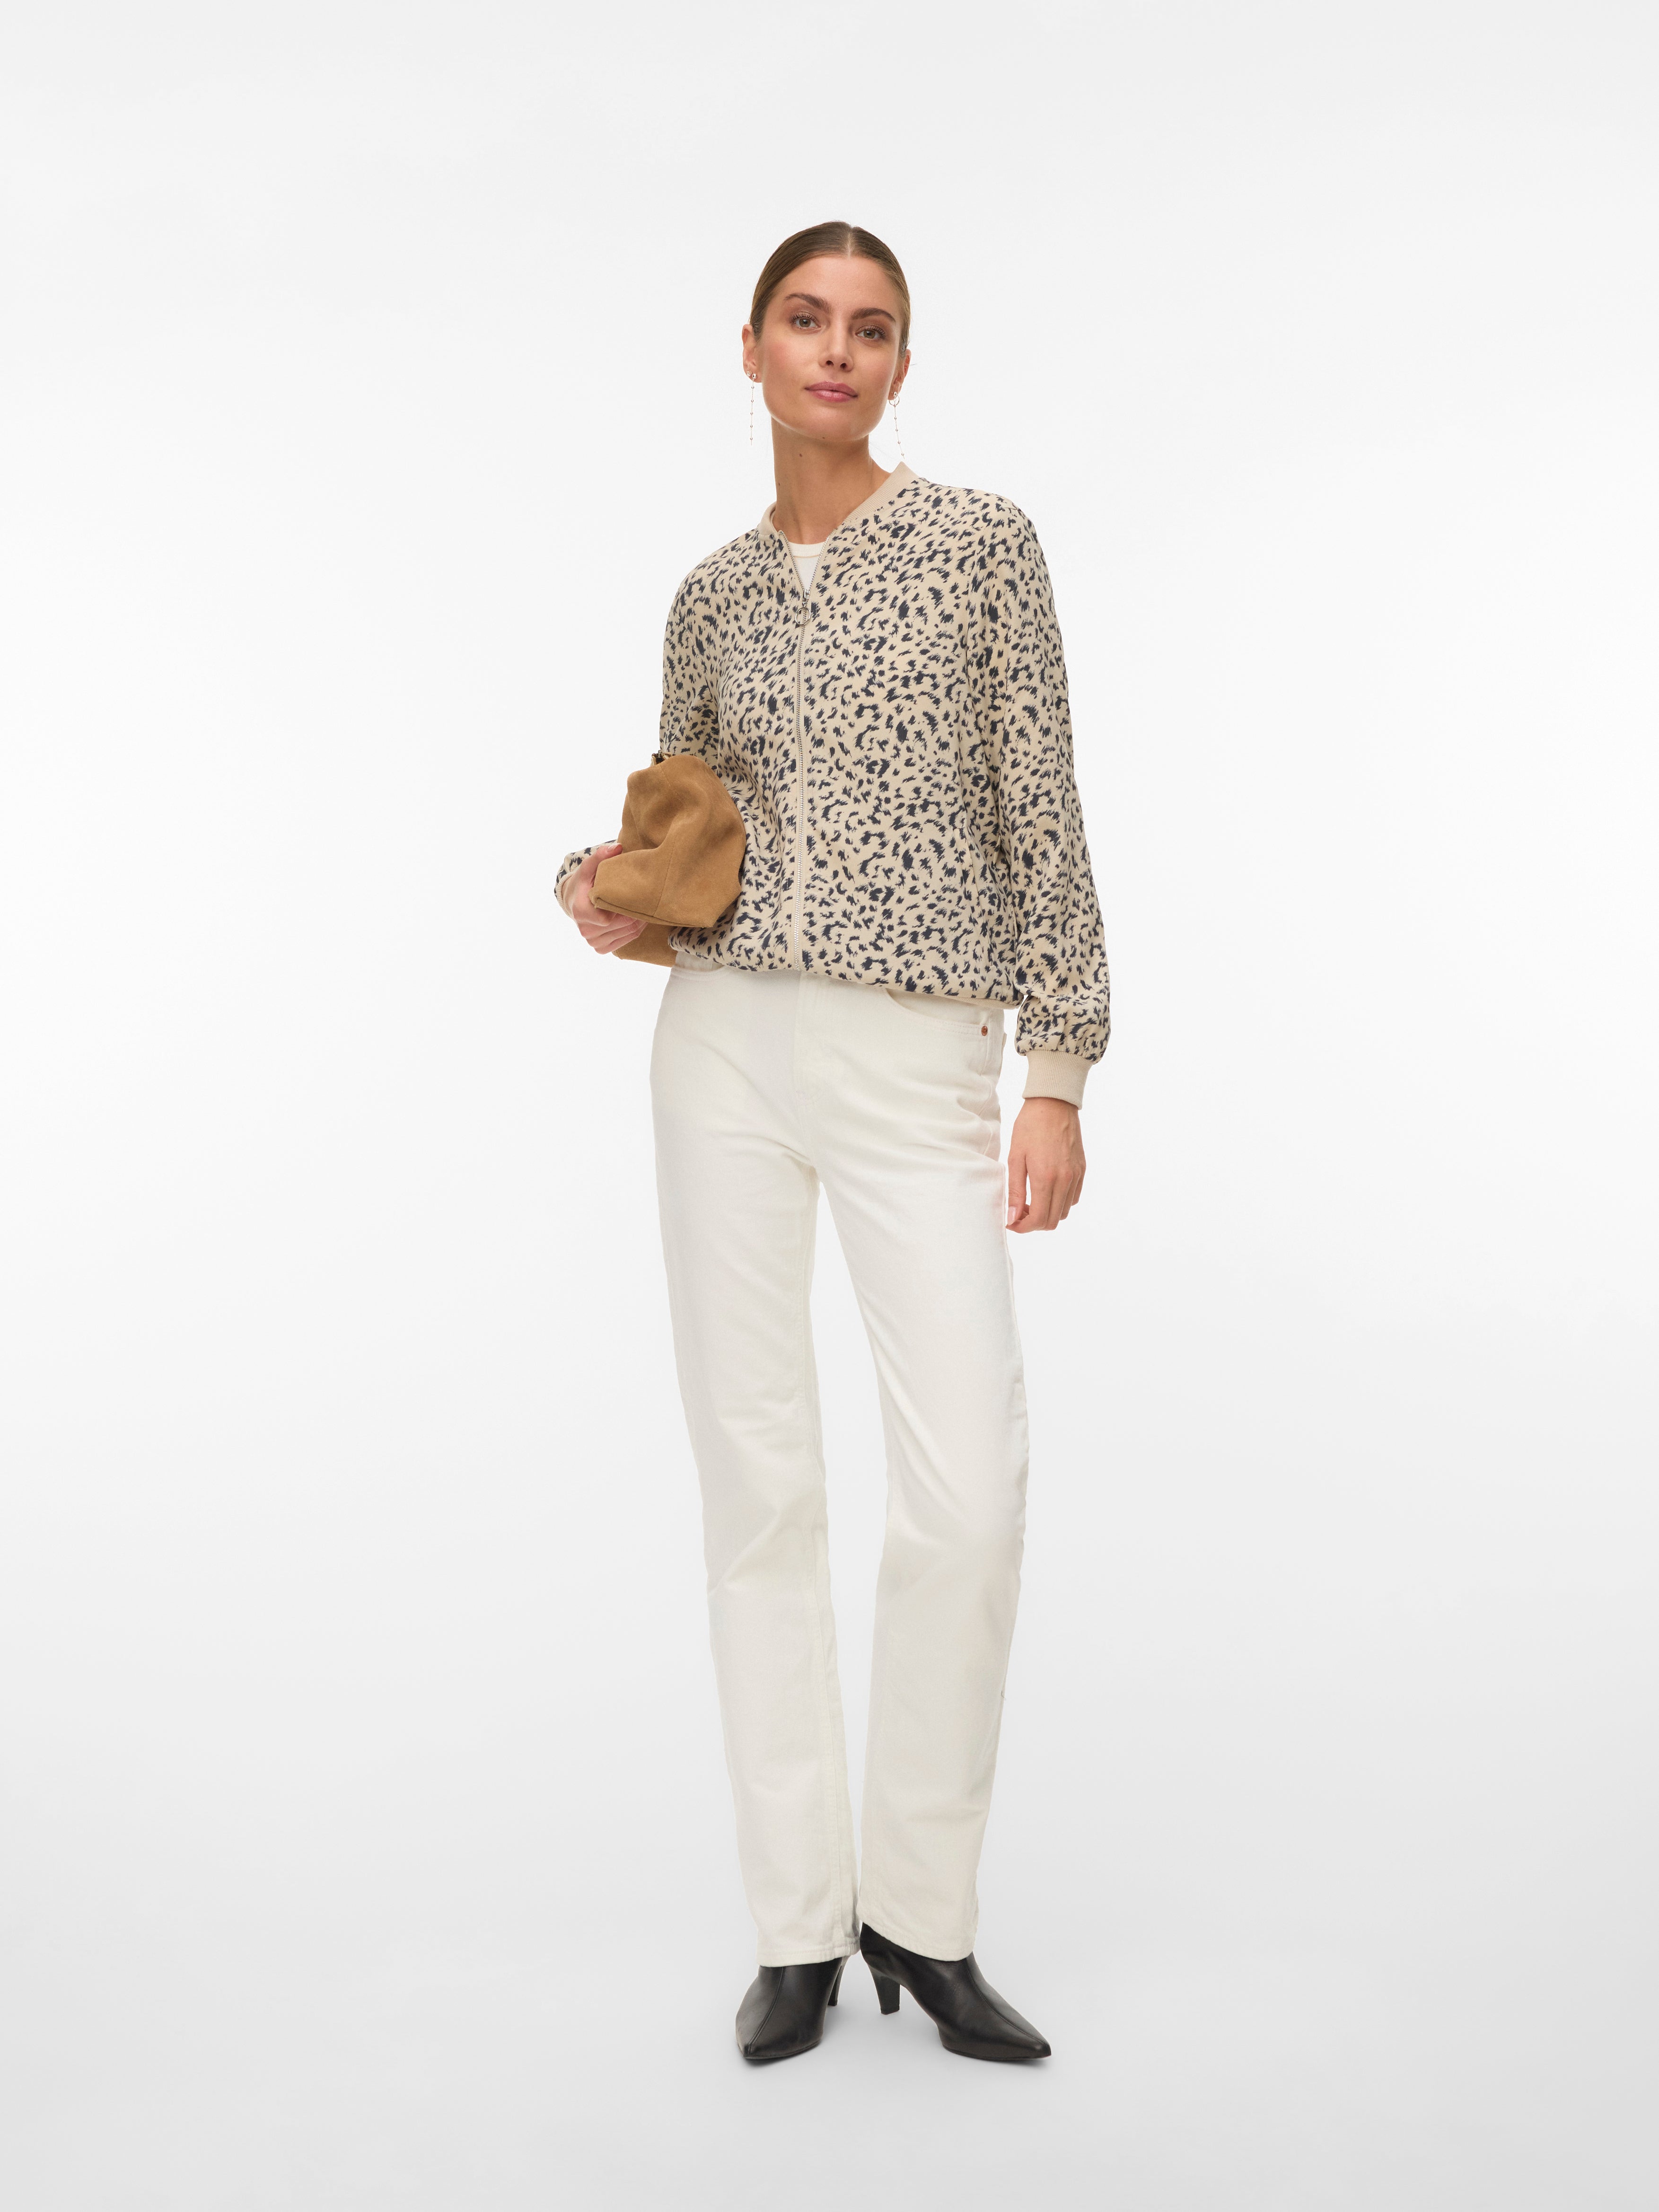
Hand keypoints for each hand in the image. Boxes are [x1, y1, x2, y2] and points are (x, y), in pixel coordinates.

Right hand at [570, 843, 646, 954]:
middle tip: (649, 899)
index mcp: (581, 911)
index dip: (626, 906)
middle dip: (638, 912)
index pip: (610, 917)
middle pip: (623, 924)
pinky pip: (626, 941)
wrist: (573, 901)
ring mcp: (593, 941)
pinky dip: (635, 930)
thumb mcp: (589, 867)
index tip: (637, 894)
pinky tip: (638, 918)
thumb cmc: (584, 883)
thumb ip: (601, 856)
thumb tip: (617, 847)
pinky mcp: (600, 948)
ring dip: (640, 921)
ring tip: (646, 907)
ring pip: (628, 933)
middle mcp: (585, 930)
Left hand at [1007, 1097, 1085, 1231]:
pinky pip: (1073, 1198)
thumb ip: (1014, 1191)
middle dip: (1033, 1223)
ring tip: (1031, 1200)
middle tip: (1019, 1211)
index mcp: (1045, 1178)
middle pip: (1052, 1221)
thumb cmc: (1029, 1127)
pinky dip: (1060, 1202)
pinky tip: (1047, 1190)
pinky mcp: (1082, 1170)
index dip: (1023, 1227)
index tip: (1011, 1222)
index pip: (1038, 1219)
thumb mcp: (1015, 1158)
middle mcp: (1065, 1180)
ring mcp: (1076, 1175)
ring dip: (1047, 1213)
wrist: (1054, 1104)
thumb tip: (1012, 1218)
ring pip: (1064, 1212)